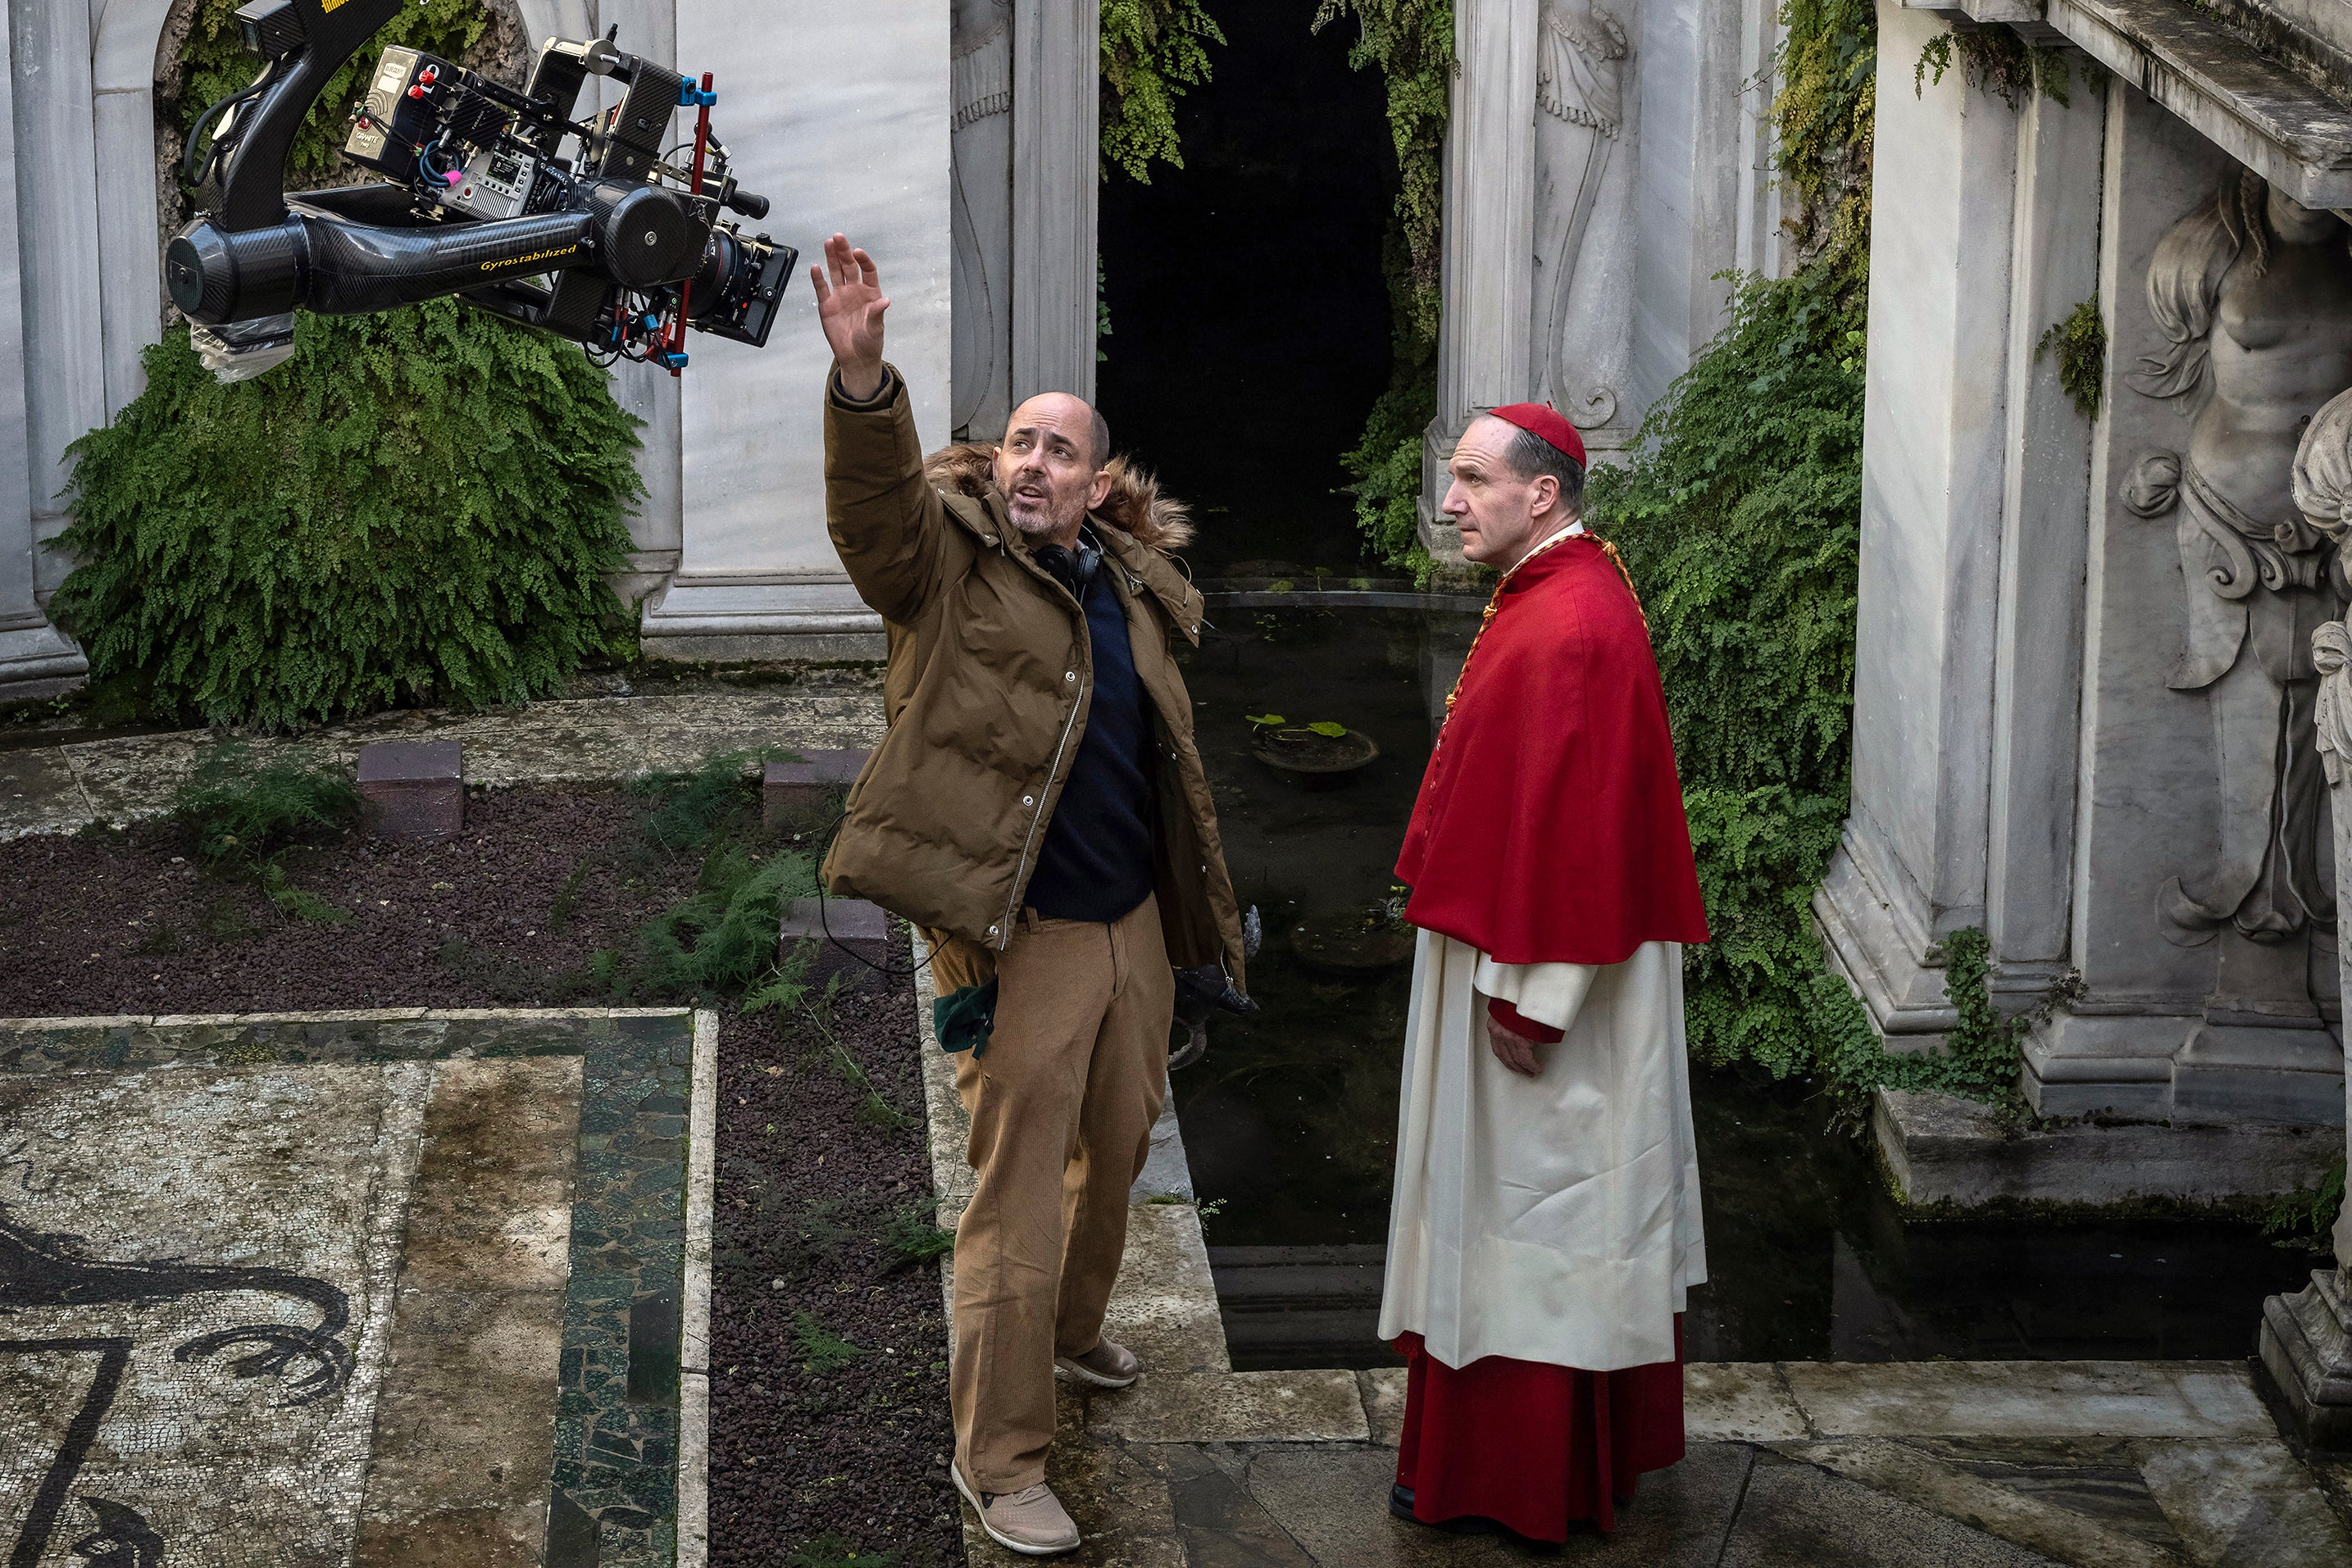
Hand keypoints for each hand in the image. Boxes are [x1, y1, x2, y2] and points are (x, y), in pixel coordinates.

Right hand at [811, 233, 888, 399]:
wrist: (856, 358)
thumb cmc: (870, 342)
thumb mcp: (876, 329)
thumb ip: (877, 313)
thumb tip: (885, 301)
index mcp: (870, 293)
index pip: (867, 271)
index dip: (863, 260)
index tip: (858, 252)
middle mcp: (855, 291)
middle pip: (849, 266)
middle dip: (844, 252)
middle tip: (838, 237)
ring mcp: (840, 296)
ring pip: (835, 272)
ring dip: (832, 258)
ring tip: (829, 243)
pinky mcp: (827, 305)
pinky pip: (822, 289)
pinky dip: (818, 278)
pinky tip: (815, 267)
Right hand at [1486, 1011, 1546, 1076]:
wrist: (1512, 991)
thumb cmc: (1526, 1005)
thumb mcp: (1537, 1023)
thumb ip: (1537, 1037)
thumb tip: (1543, 1046)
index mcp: (1518, 1037)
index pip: (1525, 1059)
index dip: (1532, 1066)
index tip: (1538, 1068)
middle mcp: (1506, 1037)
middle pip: (1514, 1060)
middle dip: (1524, 1068)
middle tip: (1531, 1072)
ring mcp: (1497, 1033)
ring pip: (1504, 1057)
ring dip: (1513, 1066)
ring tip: (1520, 1070)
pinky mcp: (1492, 1029)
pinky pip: (1496, 1049)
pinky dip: (1502, 1057)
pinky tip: (1507, 1061)